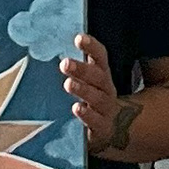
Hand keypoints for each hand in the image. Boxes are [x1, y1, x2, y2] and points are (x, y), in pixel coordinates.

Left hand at [60, 33, 128, 154]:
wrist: (112, 130)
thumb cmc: (94, 100)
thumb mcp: (90, 82)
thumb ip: (78, 67)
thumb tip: (57, 42)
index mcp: (103, 75)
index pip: (100, 57)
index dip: (91, 47)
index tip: (79, 38)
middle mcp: (107, 90)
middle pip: (98, 77)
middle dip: (82, 69)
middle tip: (64, 63)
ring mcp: (106, 110)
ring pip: (97, 98)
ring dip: (83, 90)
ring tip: (68, 83)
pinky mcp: (101, 129)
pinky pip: (95, 122)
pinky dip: (86, 115)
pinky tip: (76, 108)